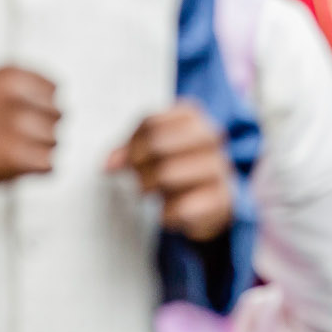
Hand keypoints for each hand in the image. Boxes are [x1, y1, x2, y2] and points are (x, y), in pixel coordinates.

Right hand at [0, 67, 60, 189]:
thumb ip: (5, 78)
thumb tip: (36, 83)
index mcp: (11, 77)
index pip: (54, 90)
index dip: (42, 106)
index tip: (30, 115)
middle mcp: (18, 99)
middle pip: (57, 116)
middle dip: (43, 127)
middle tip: (23, 137)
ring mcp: (17, 129)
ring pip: (55, 140)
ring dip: (40, 149)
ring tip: (16, 152)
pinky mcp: (15, 159)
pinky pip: (49, 165)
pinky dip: (38, 169)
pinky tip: (19, 168)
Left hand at [107, 101, 234, 240]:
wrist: (216, 197)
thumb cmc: (179, 167)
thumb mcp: (154, 150)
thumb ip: (130, 152)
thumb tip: (109, 165)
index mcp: (191, 117)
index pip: (150, 123)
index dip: (132, 145)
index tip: (131, 159)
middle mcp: (209, 137)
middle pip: (157, 145)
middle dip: (138, 166)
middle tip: (138, 177)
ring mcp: (217, 167)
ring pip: (166, 175)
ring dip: (149, 189)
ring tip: (152, 192)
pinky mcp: (221, 199)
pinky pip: (179, 207)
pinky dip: (166, 214)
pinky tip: (170, 210)